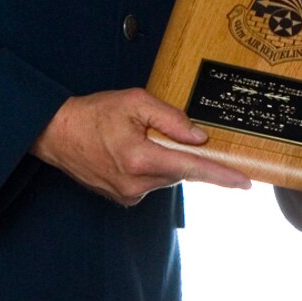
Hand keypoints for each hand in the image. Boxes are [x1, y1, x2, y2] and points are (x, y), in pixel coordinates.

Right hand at [31, 89, 249, 205]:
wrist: (56, 133)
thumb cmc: (93, 114)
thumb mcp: (135, 102)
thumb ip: (171, 119)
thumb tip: (199, 137)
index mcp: (140, 158)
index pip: (192, 168)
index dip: (221, 175)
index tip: (245, 183)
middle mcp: (136, 183)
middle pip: (180, 170)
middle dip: (180, 152)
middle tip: (154, 131)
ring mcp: (129, 194)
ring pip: (167, 176)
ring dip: (163, 158)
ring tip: (134, 139)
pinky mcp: (124, 198)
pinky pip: (152, 182)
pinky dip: (150, 166)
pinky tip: (130, 152)